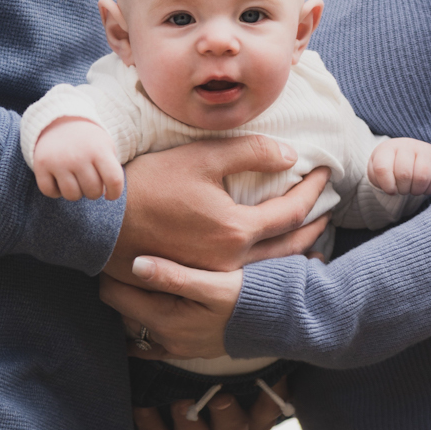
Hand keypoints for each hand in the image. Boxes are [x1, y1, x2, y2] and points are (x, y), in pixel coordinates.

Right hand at [32, 116, 124, 200]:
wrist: (59, 120)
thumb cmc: (88, 140)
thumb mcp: (106, 146)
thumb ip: (111, 170)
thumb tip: (107, 194)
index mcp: (99, 149)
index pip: (114, 181)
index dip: (114, 194)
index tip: (110, 195)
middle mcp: (79, 156)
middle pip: (93, 191)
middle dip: (93, 192)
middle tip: (89, 182)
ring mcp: (58, 161)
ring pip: (72, 195)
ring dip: (75, 193)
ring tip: (75, 181)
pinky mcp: (41, 164)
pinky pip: (50, 192)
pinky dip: (55, 191)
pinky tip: (59, 181)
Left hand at [102, 255, 242, 360]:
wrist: (280, 320)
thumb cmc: (249, 296)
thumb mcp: (214, 282)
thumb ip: (173, 275)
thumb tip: (135, 264)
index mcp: (166, 320)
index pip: (114, 295)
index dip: (109, 270)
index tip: (114, 248)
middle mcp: (165, 339)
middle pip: (120, 308)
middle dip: (118, 283)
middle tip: (122, 253)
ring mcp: (174, 347)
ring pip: (133, 321)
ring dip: (131, 299)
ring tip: (136, 272)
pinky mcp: (185, 349)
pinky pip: (149, 341)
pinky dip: (140, 323)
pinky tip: (140, 309)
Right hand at [105, 138, 331, 277]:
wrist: (101, 224)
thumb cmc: (147, 186)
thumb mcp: (201, 157)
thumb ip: (250, 152)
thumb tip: (290, 156)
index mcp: (235, 231)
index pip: (291, 211)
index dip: (313, 190)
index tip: (325, 172)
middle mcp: (230, 260)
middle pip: (288, 247)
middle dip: (313, 226)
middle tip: (329, 210)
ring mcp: (213, 274)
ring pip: (269, 266)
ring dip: (294, 249)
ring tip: (309, 237)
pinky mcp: (197, 276)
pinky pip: (247, 273)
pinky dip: (268, 262)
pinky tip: (269, 254)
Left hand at [370, 137, 430, 198]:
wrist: (406, 155)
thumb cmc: (389, 167)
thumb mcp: (376, 172)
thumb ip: (377, 179)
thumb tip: (391, 190)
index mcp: (387, 148)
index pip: (382, 168)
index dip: (387, 185)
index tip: (391, 190)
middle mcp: (406, 145)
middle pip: (404, 174)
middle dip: (403, 189)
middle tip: (403, 190)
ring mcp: (423, 148)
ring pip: (422, 176)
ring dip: (416, 190)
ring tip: (413, 190)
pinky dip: (429, 189)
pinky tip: (424, 188)